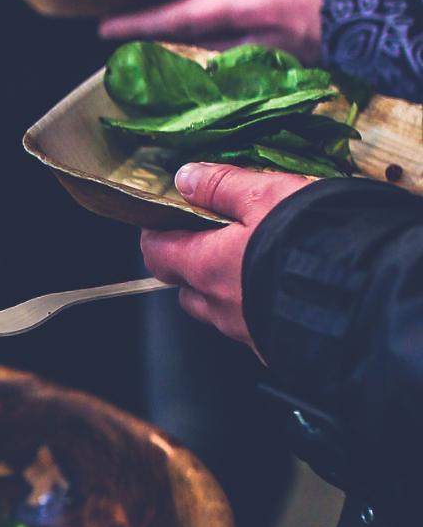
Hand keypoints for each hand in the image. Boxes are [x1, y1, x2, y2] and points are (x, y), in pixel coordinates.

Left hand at [99, 0, 348, 62]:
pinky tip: (215, 48)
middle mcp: (256, 38)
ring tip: (159, 36)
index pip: (186, 17)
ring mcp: (272, 56)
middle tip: (120, 36)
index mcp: (256, 7)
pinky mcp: (290, 65)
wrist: (402, 22)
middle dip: (156, 37)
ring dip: (188, 45)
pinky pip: (246, 57)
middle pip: (192, 40)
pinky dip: (226, 50)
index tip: (106, 32)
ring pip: (217, 50)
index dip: (144, 24)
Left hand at [140, 162, 310, 354]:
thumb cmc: (315, 240)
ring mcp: (247, 332)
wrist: (370, 297)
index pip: (157, 254)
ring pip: (220, 311)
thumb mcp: (267, 195)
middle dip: (192, 265)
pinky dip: (259, 308)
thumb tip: (186, 178)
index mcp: (206, 267)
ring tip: (256, 264)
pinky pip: (254, 328)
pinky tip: (284, 291)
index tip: (165, 220)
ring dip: (226, 290)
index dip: (157, 234)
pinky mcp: (275, 347)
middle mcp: (219, 307)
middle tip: (215, 240)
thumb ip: (222, 187)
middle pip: (186, 288)